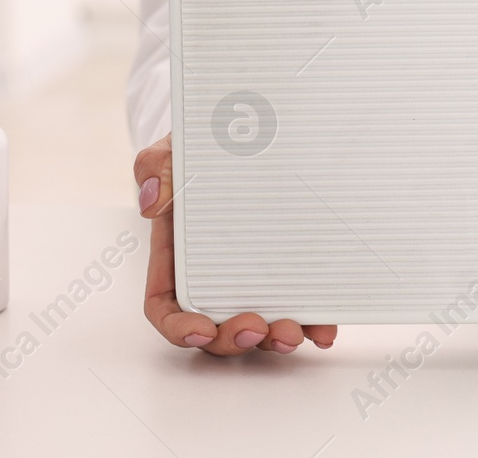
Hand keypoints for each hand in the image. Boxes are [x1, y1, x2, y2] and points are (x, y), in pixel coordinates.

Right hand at [136, 133, 337, 354]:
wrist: (242, 138)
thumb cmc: (198, 156)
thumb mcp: (170, 154)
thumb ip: (154, 170)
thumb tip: (153, 201)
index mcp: (177, 260)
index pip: (168, 308)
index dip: (181, 329)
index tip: (201, 331)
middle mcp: (213, 279)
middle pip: (215, 330)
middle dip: (233, 339)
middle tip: (254, 328)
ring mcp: (251, 281)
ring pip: (257, 328)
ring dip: (272, 340)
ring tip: (291, 333)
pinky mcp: (286, 275)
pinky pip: (296, 308)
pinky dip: (310, 325)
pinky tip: (323, 330)